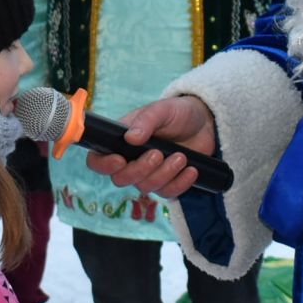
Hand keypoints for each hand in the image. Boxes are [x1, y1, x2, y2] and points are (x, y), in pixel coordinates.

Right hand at [81, 94, 217, 199]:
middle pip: (121, 179)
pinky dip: (180, 184)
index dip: (103, 165)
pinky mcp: (168, 183)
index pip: (98, 159)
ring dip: (164, 174)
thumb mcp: (163, 109)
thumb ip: (146, 120)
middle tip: (159, 154)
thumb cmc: (178, 113)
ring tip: (181, 157)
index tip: (119, 160)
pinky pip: (168, 194)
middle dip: (140, 170)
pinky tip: (191, 170)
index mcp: (121, 141)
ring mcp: (150, 174)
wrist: (205, 123)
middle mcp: (131, 160)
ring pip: (145, 188)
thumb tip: (130, 137)